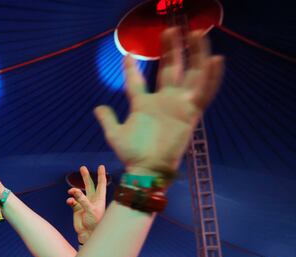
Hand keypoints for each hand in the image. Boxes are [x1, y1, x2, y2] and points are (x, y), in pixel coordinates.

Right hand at [67, 165, 106, 243]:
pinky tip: (69, 202)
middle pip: (89, 185)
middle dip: (85, 177)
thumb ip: (83, 200)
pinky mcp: (76, 208)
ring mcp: (84, 203)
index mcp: (99, 199)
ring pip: (78, 192)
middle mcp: (92, 200)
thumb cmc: (94, 223)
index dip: (101, 175)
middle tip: (82, 168)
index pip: (101, 184)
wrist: (87, 233)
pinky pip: (72, 201)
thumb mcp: (90, 210)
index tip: (100, 166)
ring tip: (71, 191)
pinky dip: (70, 200)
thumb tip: (75, 191)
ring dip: (74, 190)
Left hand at [94, 29, 223, 181]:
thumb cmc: (132, 154)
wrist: (147, 169)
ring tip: (195, 33)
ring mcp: (178, 104)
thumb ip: (108, 119)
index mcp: (143, 104)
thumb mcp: (115, 134)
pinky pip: (205, 92)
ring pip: (191, 74)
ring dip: (195, 54)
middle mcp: (163, 100)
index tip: (127, 54)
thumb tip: (97, 108)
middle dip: (171, 49)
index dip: (131, 68)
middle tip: (170, 29)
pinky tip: (215, 59)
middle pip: (170, 68)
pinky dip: (211, 78)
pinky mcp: (191, 113)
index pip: (136, 81)